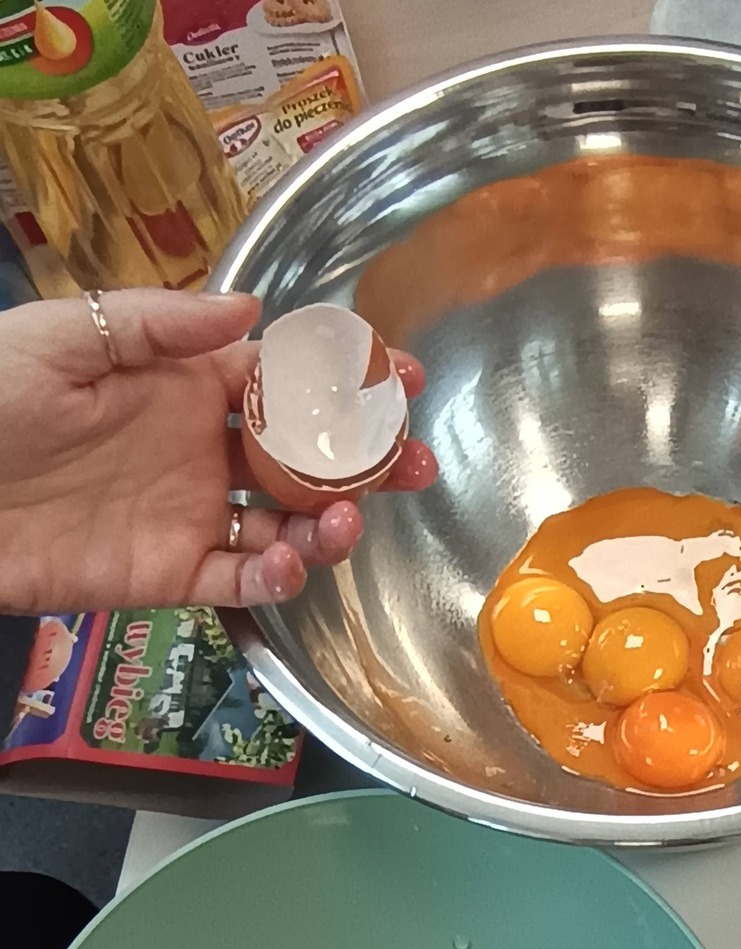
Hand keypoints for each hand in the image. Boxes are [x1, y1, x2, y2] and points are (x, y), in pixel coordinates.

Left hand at [0, 289, 437, 615]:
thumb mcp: (66, 336)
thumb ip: (161, 325)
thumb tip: (254, 312)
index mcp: (183, 384)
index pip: (285, 378)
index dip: (347, 380)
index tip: (401, 379)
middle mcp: (200, 449)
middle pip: (307, 459)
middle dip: (368, 463)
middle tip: (413, 467)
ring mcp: (192, 514)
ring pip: (289, 524)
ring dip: (330, 525)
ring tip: (340, 524)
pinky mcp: (173, 574)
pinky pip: (244, 583)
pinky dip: (277, 578)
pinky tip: (287, 561)